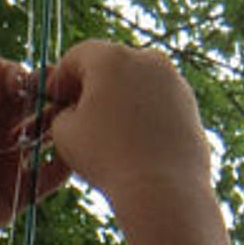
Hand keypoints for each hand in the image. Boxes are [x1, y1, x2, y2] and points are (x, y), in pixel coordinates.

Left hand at [0, 55, 68, 244]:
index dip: (15, 77)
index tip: (26, 79)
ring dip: (56, 125)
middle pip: (24, 106)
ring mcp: (6, 162)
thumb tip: (2, 64)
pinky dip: (62, 164)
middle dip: (41, 98)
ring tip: (67, 119)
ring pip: (40, 136)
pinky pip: (48, 176)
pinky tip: (73, 152)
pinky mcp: (18, 192)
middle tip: (57, 94)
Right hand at [42, 41, 211, 208]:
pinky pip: (158, 102)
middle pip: (110, 64)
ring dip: (120, 98)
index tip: (53, 99)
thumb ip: (64, 111)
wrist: (163, 188)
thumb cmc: (107, 156)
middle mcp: (147, 59)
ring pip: (137, 82)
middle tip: (77, 112)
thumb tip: (74, 110)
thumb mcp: (65, 131)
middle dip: (92, 85)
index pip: (77, 56)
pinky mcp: (190, 104)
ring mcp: (173, 80)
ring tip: (107, 130)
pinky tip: (134, 140)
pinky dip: (144, 113)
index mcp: (111, 57)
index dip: (60, 78)